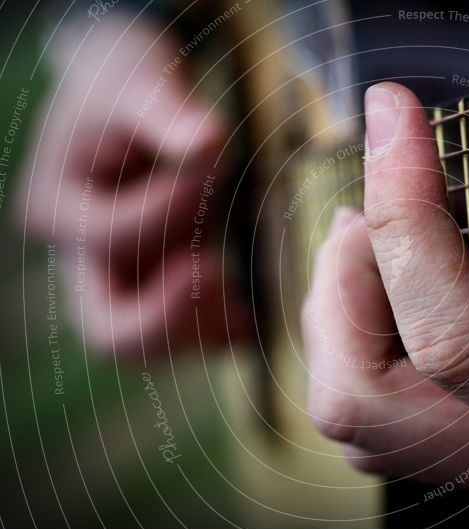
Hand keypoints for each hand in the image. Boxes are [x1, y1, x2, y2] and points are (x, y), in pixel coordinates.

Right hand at [19, 15, 248, 359]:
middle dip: (168, 314)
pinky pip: (180, 334)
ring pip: (147, 345)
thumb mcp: (139, 82)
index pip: (111, 235)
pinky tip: (251, 319)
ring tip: (243, 301)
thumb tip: (210, 141)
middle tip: (218, 273)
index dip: (168, 206)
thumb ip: (167, 112)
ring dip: (198, 330)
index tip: (213, 159)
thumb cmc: (126, 85)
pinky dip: (215, 333)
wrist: (128, 99)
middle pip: (108, 328)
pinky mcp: (152, 285)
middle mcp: (78, 257)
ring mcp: (117, 278)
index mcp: (57, 207)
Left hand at [304, 82, 468, 528]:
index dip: (409, 221)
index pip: (457, 344)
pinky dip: (353, 333)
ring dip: (335, 306)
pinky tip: (385, 286)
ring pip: (351, 413)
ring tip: (368, 233)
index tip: (395, 122)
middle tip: (370, 207)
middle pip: (361, 399)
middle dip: (341, 283)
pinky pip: (373, 412)